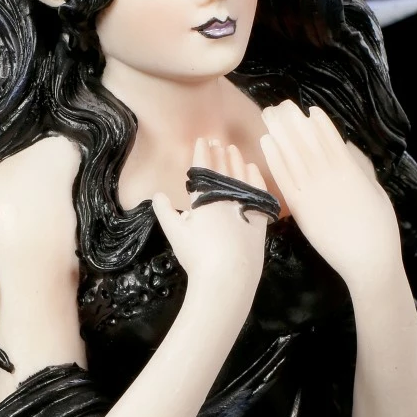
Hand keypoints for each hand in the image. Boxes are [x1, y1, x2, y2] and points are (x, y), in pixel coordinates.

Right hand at [152, 138, 268, 301]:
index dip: (201, 152)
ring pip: (240, 176)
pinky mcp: (259, 217)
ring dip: (236, 161)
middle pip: (222, 169)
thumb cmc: (197, 256)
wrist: (228, 276)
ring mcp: (244, 205)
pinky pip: (258, 190)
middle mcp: (225, 195)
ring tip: (233, 149)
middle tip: (218, 140)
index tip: (202, 140)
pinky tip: (252, 169)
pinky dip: (254, 177)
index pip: (202, 168)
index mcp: (203, 198)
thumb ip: (165, 212)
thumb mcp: (175, 234)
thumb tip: (157, 195)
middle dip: (218, 153)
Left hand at [260, 100, 401, 287]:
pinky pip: (284, 177)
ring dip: (279, 132)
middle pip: (306, 141)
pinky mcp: (301, 207)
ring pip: (293, 154)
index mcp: (350, 170)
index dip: (317, 123)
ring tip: (268, 115)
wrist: (368, 258)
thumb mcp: (374, 191)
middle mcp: (329, 176)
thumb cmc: (378, 228)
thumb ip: (359, 169)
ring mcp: (313, 191)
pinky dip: (275, 158)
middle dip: (292, 122)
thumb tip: (346, 150)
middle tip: (279, 106)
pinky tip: (267, 143)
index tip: (307, 110)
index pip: (329, 138)